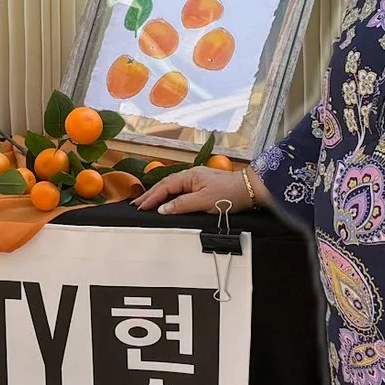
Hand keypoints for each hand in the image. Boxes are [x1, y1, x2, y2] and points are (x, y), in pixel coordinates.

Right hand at [132, 166, 258, 215]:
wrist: (248, 189)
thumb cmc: (228, 194)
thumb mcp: (203, 201)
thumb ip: (181, 205)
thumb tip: (163, 209)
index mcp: (188, 176)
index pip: (164, 187)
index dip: (151, 198)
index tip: (140, 207)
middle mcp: (190, 176)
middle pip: (165, 185)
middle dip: (150, 195)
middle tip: (136, 204)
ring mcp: (196, 180)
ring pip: (172, 187)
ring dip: (158, 194)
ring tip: (146, 202)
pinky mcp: (201, 186)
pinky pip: (179, 189)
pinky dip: (169, 195)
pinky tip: (166, 200)